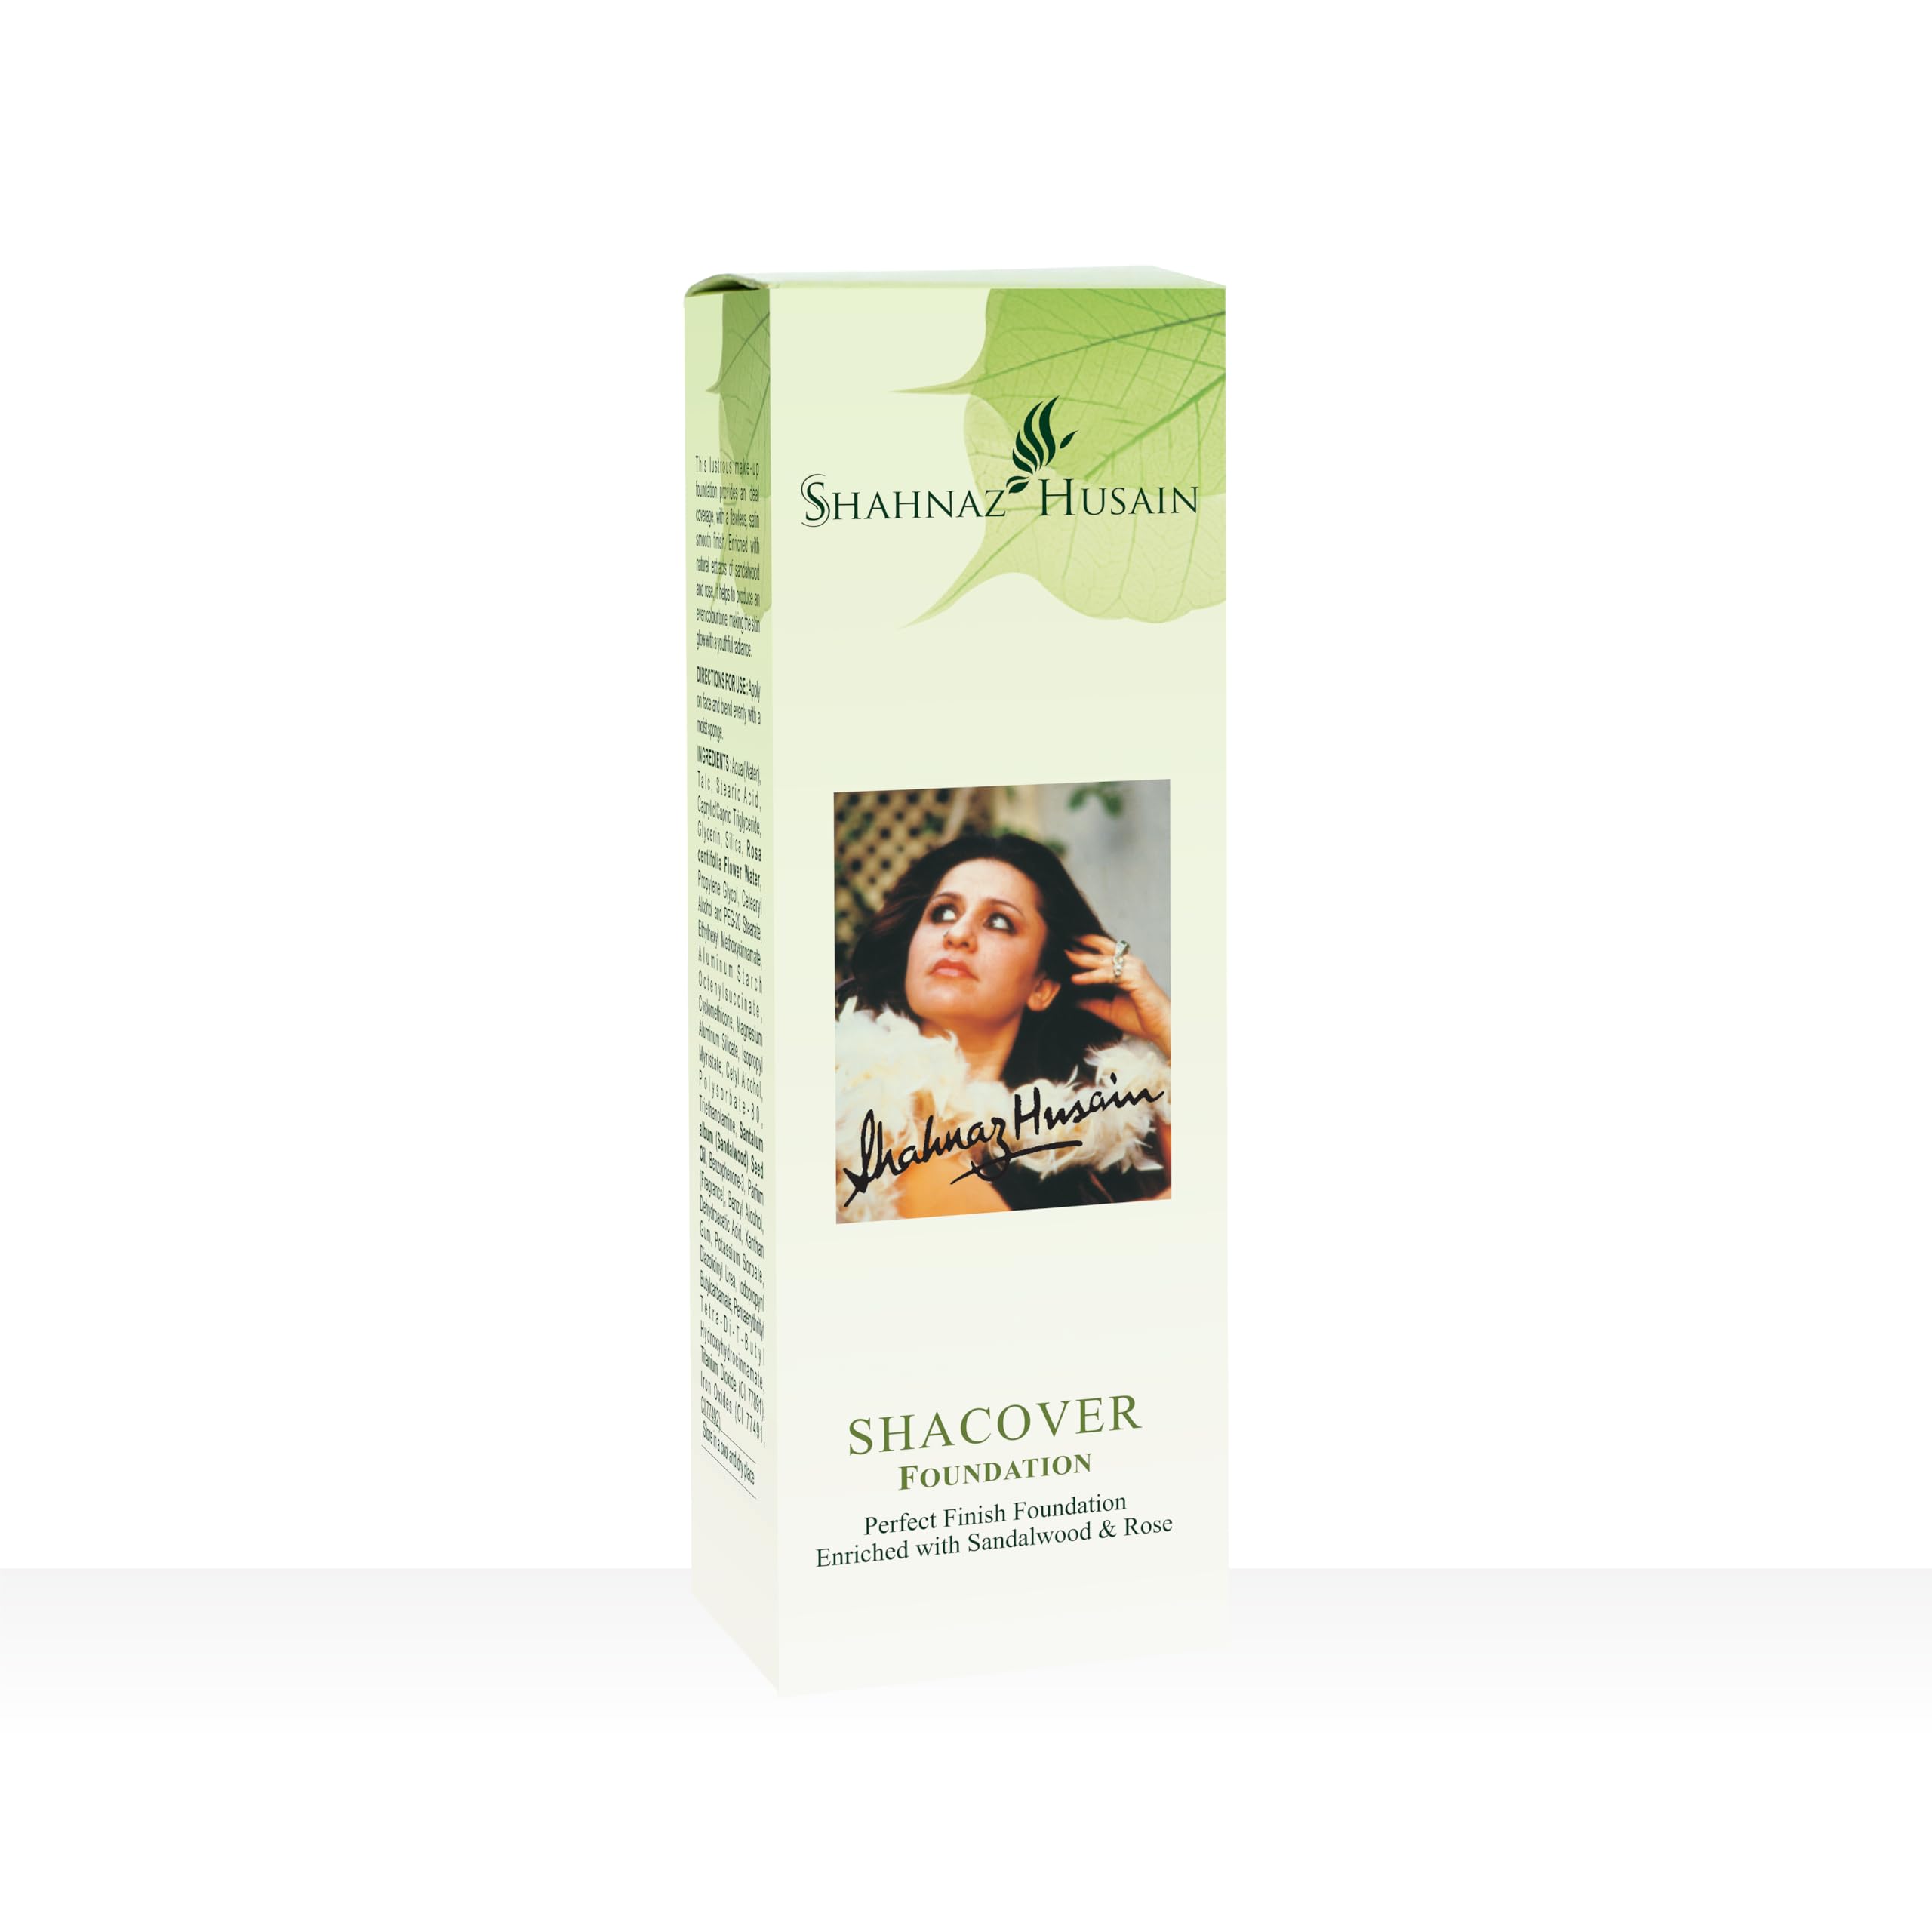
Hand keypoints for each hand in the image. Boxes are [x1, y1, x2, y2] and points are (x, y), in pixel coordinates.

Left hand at [1063, 935, 1171, 1059]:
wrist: (1160, 1029)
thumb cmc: (1140, 1019)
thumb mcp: (1108, 1010)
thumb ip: (1092, 1003)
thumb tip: (1072, 1000)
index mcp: (1126, 968)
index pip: (1103, 951)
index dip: (1085, 946)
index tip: (1065, 945)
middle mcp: (1131, 964)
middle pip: (1102, 948)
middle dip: (1082, 943)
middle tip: (1061, 940)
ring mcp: (1134, 969)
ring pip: (1103, 961)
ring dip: (1083, 958)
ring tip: (1064, 956)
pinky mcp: (1135, 978)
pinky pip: (1108, 975)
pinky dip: (1091, 976)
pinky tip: (1076, 979)